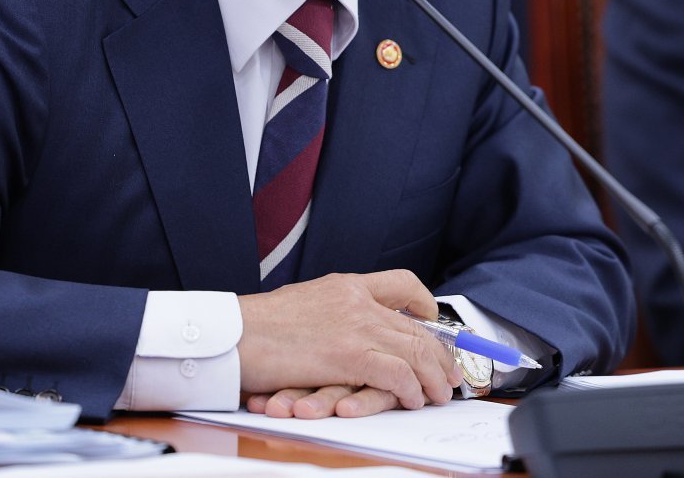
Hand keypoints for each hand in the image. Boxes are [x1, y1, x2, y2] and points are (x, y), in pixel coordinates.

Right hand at [236, 270, 459, 413]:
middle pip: (414, 327)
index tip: (431, 318)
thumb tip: (343, 329)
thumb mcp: (301, 305)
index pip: (399, 283)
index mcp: (345, 286)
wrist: (233, 334)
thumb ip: (329, 312)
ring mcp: (356, 327)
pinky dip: (411, 389)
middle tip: (450, 373)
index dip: (422, 302)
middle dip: (439, 353)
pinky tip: (413, 400)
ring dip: (431, 376)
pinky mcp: (350, 355)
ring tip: (439, 393)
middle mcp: (357, 301)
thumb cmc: (254, 327)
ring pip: (414, 350)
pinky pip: (397, 374)